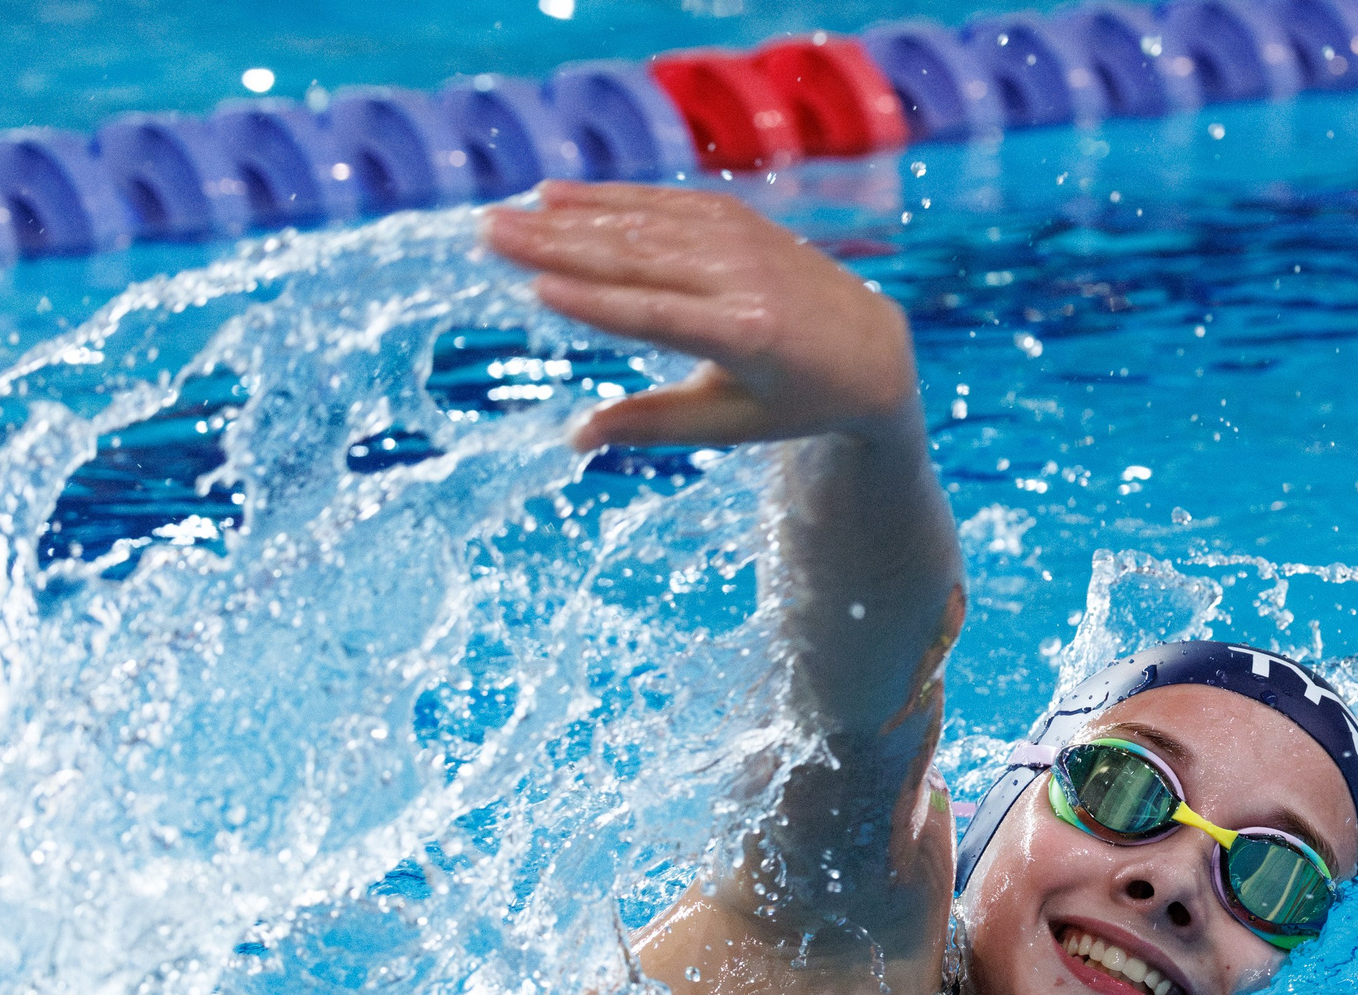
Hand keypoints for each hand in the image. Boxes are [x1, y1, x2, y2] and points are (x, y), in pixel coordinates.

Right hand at [482, 181, 921, 454]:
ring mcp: (741, 240)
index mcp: (746, 336)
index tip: (534, 288)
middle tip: (488, 235)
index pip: (657, 315)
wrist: (869, 346)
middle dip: (557, 245)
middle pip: (637, 258)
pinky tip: (555, 193)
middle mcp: (744, 279)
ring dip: (568, 217)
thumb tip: (576, 438)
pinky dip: (608, 197)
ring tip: (505, 217)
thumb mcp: (730, 424)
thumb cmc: (793, 401)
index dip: (595, 303)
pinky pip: (662, 201)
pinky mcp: (735, 217)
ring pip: (643, 224)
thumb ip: (652, 426)